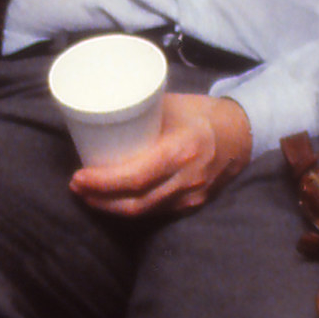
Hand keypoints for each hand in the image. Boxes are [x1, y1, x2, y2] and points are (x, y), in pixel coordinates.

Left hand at [69, 93, 252, 219]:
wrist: (241, 134)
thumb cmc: (201, 113)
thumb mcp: (171, 105)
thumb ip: (140, 115)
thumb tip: (98, 116)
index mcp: (183, 150)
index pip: (135, 177)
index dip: (103, 183)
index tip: (78, 177)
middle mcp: (188, 178)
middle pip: (135, 202)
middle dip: (100, 198)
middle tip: (77, 186)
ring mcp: (192, 196)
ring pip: (144, 212)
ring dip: (111, 207)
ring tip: (89, 194)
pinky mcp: (193, 204)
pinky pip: (156, 211)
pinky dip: (131, 208)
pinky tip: (114, 201)